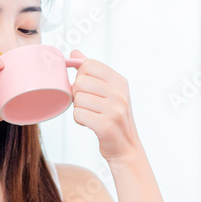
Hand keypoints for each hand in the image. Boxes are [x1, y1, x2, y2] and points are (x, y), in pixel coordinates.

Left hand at [69, 49, 140, 163]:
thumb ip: (92, 71)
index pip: (89, 65)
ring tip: (91, 115)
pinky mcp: (106, 125)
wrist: (126, 148)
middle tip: (88, 105)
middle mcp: (119, 93)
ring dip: (79, 109)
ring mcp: (114, 109)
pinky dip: (79, 120)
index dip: (81, 76)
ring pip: (77, 99)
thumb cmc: (113, 119)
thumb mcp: (108, 92)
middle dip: (78, 95)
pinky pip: (78, 114)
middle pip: (80, 82)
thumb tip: (74, 53)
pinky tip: (90, 123)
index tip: (87, 89)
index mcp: (120, 81)